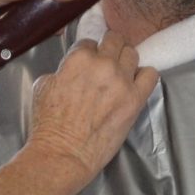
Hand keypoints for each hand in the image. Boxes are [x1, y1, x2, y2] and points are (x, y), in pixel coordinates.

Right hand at [23, 39, 158, 180]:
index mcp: (79, 58)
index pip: (89, 42)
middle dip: (110, 47)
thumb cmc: (48, 124)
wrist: (64, 153)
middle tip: (107, 60)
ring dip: (126, 60)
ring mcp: (122, 81)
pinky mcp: (135, 99)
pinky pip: (151, 75)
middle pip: (115, 41)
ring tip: (120, 72)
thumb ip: (62, 71)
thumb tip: (71, 71)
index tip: (89, 61)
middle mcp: (104, 64)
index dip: (88, 52)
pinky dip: (144, 75)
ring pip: (133, 54)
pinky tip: (136, 82)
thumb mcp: (43, 86)